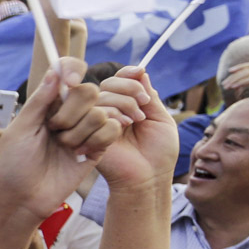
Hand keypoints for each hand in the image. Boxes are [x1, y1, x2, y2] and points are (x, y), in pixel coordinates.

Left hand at [0, 57, 121, 220]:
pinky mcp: (99, 147)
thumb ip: (39, 100)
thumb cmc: (14, 164)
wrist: (25, 198)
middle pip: (89, 90)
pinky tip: (79, 156)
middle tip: (54, 130)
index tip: (70, 82)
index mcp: (49, 102)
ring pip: (101, 112)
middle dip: (70, 112)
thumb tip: (54, 71)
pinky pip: (111, 130)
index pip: (69, 72)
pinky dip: (95, 142)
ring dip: (79, 133)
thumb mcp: (20, 129)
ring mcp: (86, 129)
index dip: (73, 70)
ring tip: (64, 148)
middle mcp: (69, 112)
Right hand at [94, 66, 177, 189]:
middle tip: (143, 106)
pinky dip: (112, 118)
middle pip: (107, 84)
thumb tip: (139, 70)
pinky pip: (95, 114)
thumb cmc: (158, 152)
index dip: (127, 74)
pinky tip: (121, 130)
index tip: (139, 73)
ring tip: (135, 121)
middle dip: (128, 89)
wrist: (150, 177)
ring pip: (101, 97)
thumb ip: (148, 94)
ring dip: (123, 104)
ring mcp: (96, 124)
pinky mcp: (88, 136)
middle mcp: (108, 113)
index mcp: (123, 107)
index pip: (117, 80)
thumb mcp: (160, 118)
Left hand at [221, 62, 248, 99]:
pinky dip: (241, 82)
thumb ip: (240, 85)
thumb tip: (228, 82)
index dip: (241, 66)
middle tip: (224, 85)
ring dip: (236, 79)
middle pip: (247, 70)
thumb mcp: (245, 92)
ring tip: (227, 87)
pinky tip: (233, 87)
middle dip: (233, 77)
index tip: (230, 71)